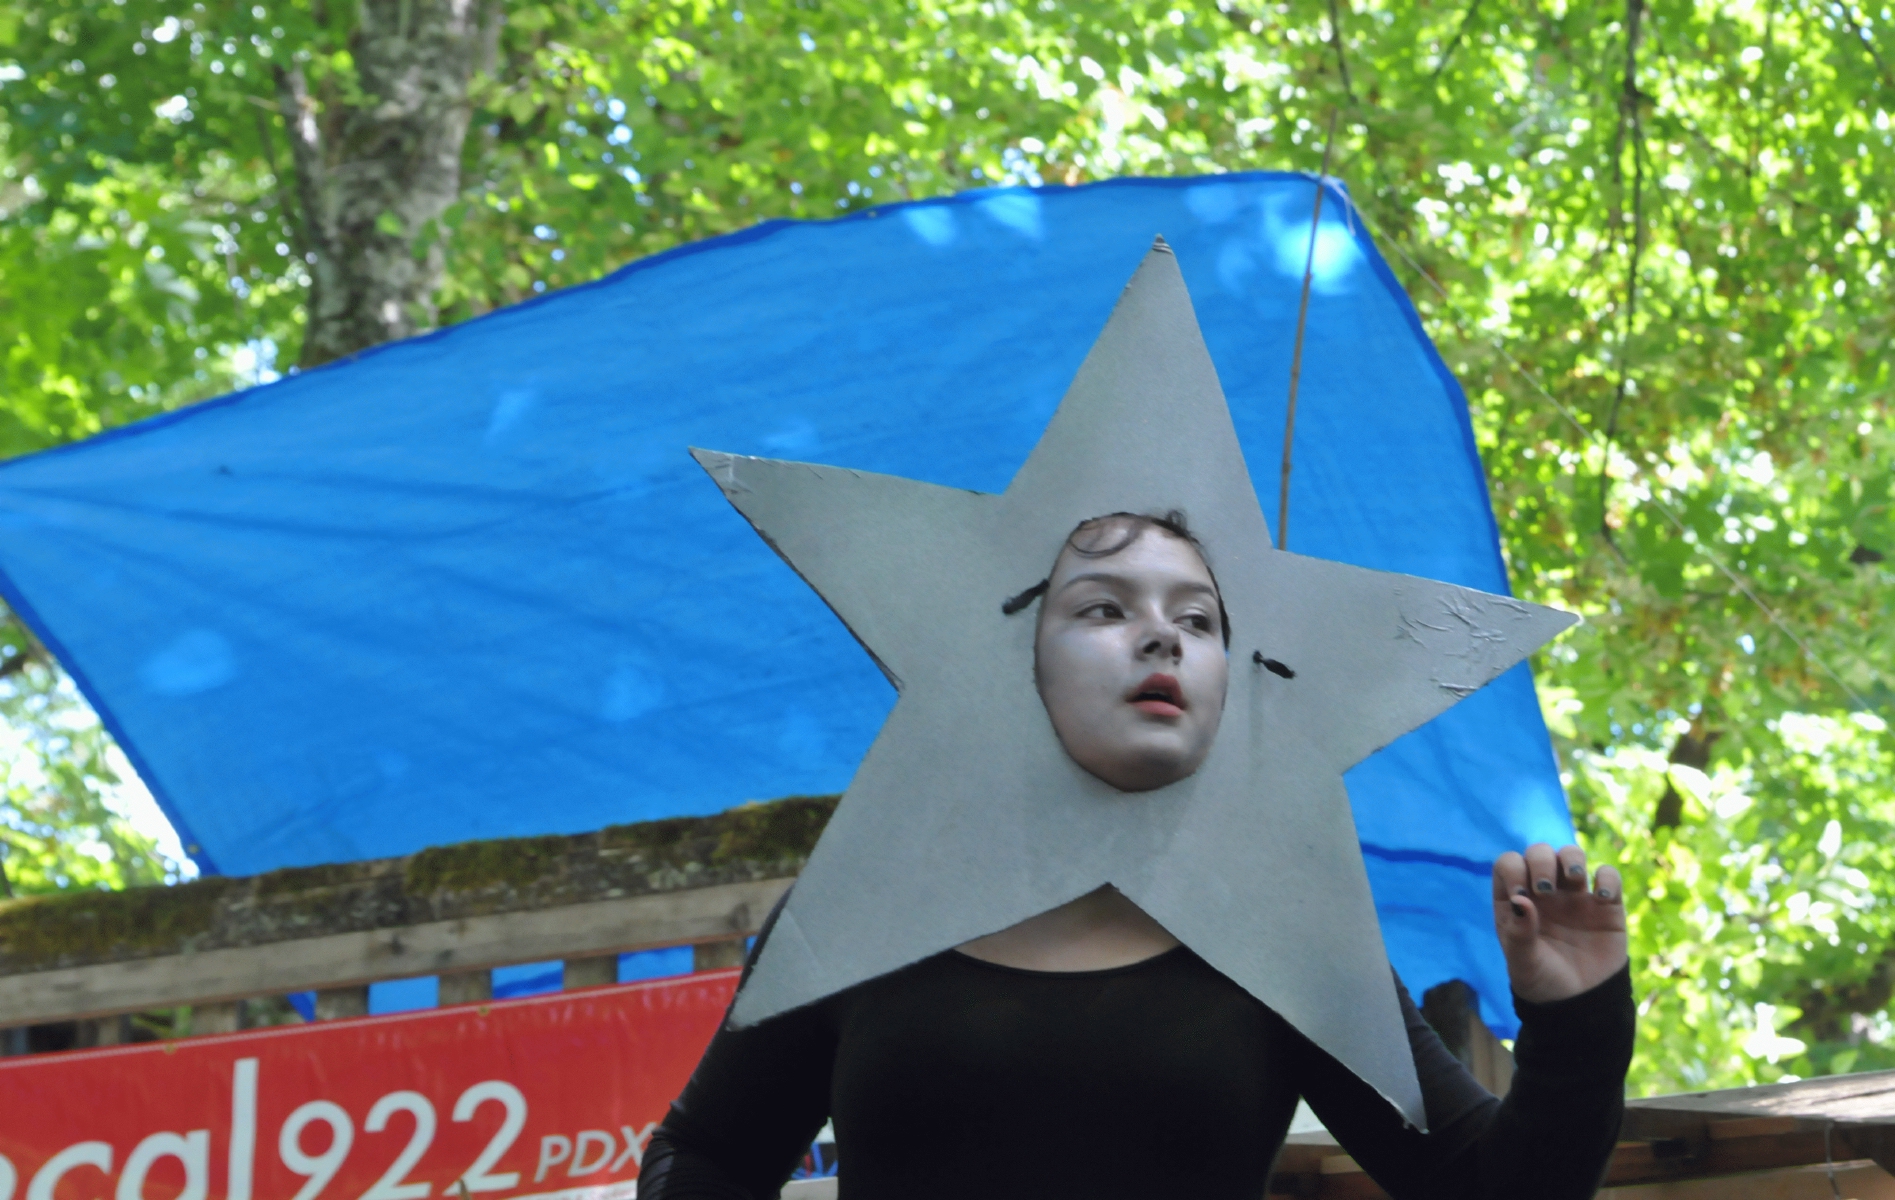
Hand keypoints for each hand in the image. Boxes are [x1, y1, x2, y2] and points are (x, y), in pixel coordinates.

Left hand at [1492, 843, 1627, 1003]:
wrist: (1580, 1002)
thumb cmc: (1542, 980)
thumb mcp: (1523, 962)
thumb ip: (1519, 933)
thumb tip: (1520, 899)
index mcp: (1516, 900)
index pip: (1508, 864)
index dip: (1513, 870)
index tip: (1522, 894)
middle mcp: (1544, 892)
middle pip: (1539, 852)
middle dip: (1541, 862)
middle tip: (1546, 890)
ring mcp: (1575, 896)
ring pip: (1571, 855)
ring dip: (1571, 858)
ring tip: (1574, 878)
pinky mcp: (1606, 905)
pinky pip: (1608, 876)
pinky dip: (1607, 878)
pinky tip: (1602, 898)